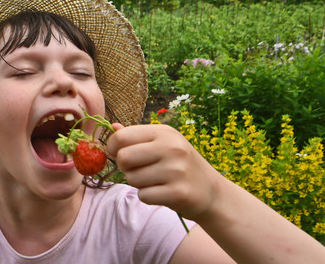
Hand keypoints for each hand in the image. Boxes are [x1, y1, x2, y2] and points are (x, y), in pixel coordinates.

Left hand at [104, 123, 222, 219]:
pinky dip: (148, 196)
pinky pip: (144, 195)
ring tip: (155, 180)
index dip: (113, 148)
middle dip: (124, 167)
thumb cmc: (180, 164)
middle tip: (137, 169)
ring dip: (138, 183)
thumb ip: (136, 136)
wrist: (211, 191)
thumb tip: (112, 127)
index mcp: (164, 132)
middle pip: (123, 158)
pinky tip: (162, 192)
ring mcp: (177, 170)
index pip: (122, 137)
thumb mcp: (163, 143)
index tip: (118, 154)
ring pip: (132, 178)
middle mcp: (172, 148)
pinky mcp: (178, 192)